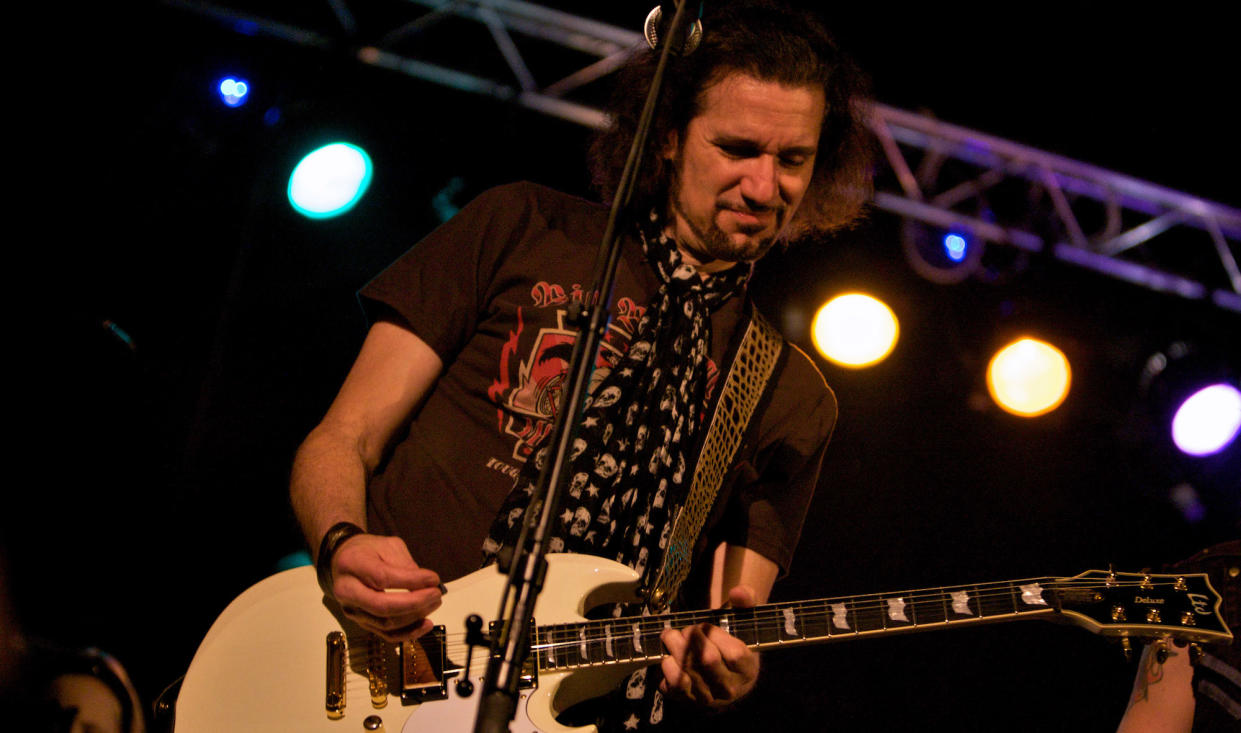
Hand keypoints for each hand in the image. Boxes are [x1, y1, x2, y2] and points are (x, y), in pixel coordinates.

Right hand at [327, 533, 442, 640]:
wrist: (345, 561)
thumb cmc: (367, 551)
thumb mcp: (387, 545)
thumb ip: (405, 563)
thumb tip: (425, 584)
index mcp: (352, 565)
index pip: (382, 578)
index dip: (411, 581)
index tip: (433, 579)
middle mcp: (347, 591)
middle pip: (382, 606)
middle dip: (414, 603)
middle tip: (436, 594)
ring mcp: (353, 610)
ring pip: (386, 624)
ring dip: (415, 616)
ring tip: (434, 603)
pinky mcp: (362, 623)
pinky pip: (386, 635)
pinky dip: (409, 633)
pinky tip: (426, 624)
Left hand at [658, 585, 759, 707]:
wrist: (728, 676)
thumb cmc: (735, 643)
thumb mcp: (745, 622)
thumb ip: (746, 602)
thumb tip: (738, 591)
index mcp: (748, 669)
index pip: (734, 653)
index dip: (715, 634)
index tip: (705, 625)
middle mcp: (729, 688)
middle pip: (706, 660)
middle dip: (691, 637)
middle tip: (686, 628)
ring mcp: (708, 697)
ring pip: (686, 674)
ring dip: (674, 649)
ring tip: (673, 637)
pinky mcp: (688, 701)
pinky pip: (673, 686)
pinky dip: (666, 667)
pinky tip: (670, 656)